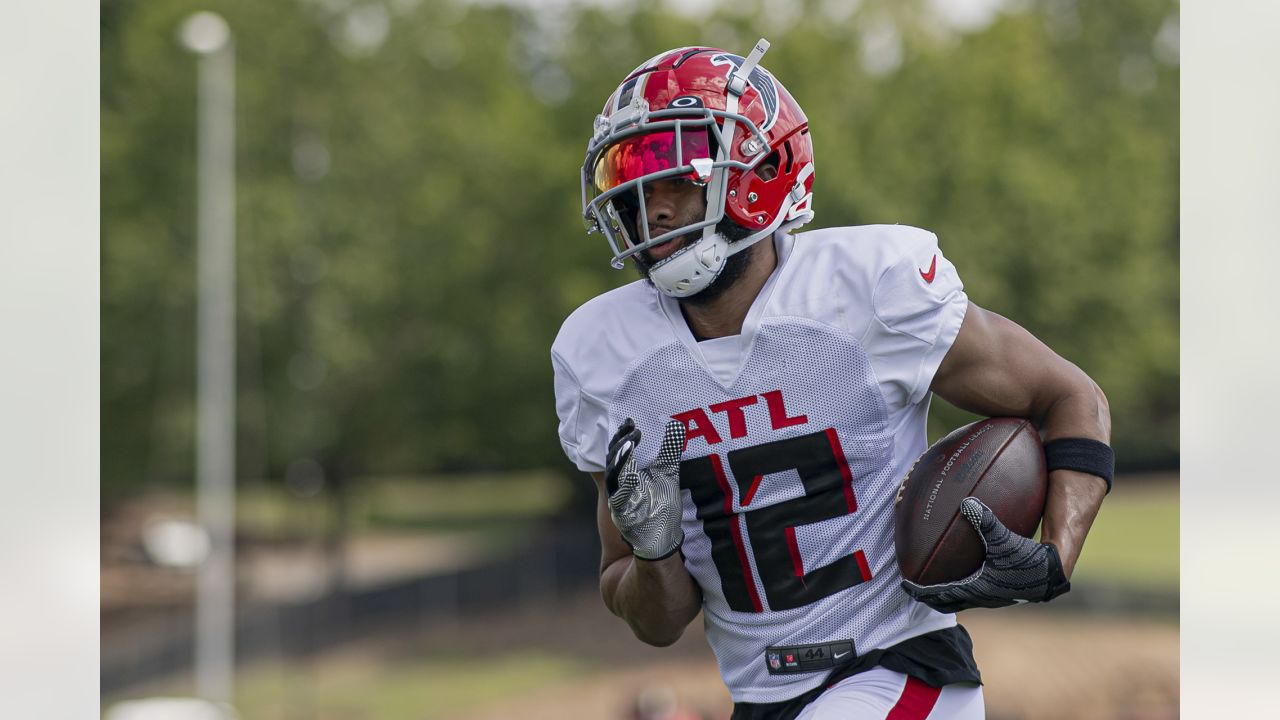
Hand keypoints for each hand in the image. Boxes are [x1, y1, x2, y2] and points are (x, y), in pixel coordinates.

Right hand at [605, 418, 685, 560]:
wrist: (661, 538)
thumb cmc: (661, 505)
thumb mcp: (668, 474)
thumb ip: (669, 451)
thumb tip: (676, 424)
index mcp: (627, 473)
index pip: (621, 449)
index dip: (623, 435)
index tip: (631, 422)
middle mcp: (620, 484)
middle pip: (613, 460)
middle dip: (620, 443)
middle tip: (631, 430)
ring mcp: (619, 500)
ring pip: (613, 477)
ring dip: (619, 460)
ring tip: (628, 444)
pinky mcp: (623, 516)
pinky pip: (620, 501)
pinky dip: (625, 488)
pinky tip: (632, 475)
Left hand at [901, 497, 1070, 612]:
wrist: (1054, 573)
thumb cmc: (1030, 558)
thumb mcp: (1006, 539)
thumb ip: (986, 521)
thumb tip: (966, 502)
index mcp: (977, 589)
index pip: (940, 595)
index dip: (920, 591)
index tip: (905, 585)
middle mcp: (982, 598)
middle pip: (946, 602)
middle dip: (927, 597)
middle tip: (912, 588)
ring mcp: (991, 598)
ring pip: (960, 600)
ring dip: (944, 594)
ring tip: (932, 584)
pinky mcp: (1000, 592)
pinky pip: (973, 593)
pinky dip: (960, 587)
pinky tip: (963, 572)